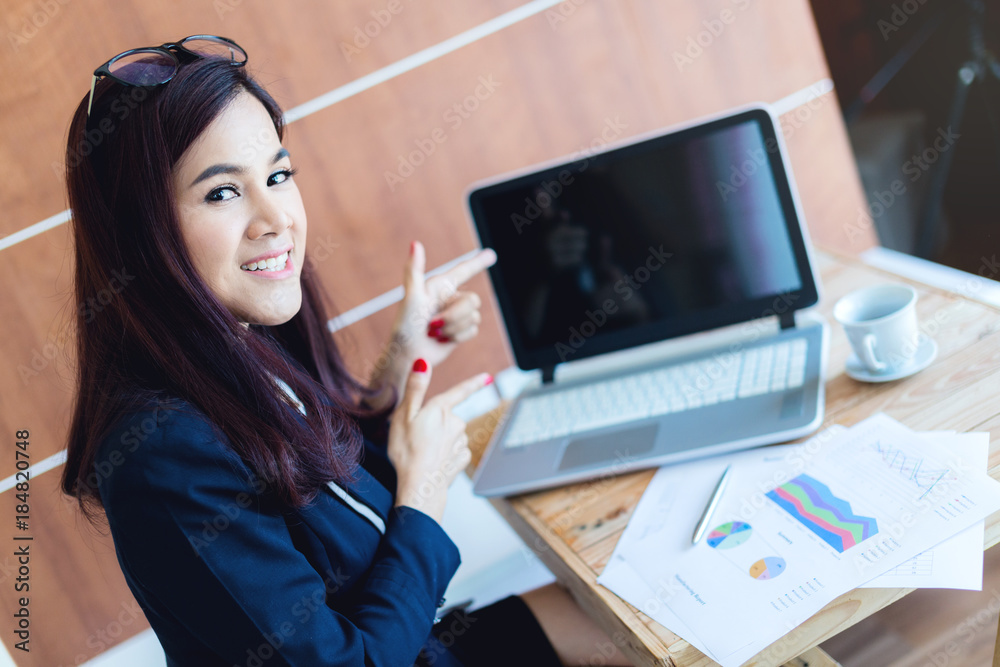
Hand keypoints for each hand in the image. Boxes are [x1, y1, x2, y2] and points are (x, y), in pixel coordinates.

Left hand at [366, 240, 496, 410]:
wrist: (408, 354)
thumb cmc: (405, 326)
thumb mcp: (411, 297)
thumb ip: (414, 270)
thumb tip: (415, 243)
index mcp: (440, 286)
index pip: (464, 270)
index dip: (478, 262)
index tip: (492, 255)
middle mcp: (450, 298)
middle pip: (473, 300)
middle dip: (454, 316)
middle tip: (432, 324)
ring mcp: (455, 315)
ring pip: (474, 317)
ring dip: (452, 328)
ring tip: (433, 332)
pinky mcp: (459, 331)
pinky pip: (472, 330)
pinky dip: (457, 337)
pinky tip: (442, 339)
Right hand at [387, 358, 491, 522]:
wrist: (420, 486)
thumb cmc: (407, 451)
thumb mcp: (404, 415)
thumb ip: (415, 388)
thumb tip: (423, 362)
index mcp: (440, 410)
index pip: (460, 391)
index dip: (473, 383)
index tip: (487, 378)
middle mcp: (456, 423)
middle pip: (446, 417)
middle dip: (433, 424)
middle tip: (414, 438)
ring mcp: (461, 442)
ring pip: (450, 435)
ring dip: (438, 441)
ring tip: (421, 452)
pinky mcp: (462, 458)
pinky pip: (453, 451)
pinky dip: (444, 455)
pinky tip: (434, 462)